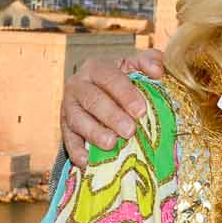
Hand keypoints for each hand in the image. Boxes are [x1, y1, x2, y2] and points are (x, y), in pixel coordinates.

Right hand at [60, 50, 166, 165]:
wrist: (97, 92)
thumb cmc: (121, 80)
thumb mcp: (134, 66)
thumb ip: (148, 61)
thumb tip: (157, 70)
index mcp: (96, 68)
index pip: (110, 78)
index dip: (125, 94)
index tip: (140, 111)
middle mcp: (78, 85)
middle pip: (93, 100)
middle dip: (111, 116)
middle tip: (129, 131)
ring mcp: (69, 106)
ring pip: (78, 119)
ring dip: (94, 133)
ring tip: (111, 144)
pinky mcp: (64, 126)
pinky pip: (67, 138)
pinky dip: (76, 150)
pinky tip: (85, 161)